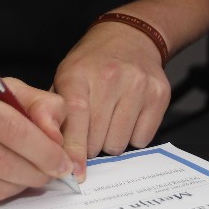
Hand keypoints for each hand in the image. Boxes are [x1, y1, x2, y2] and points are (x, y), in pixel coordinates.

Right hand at [0, 72, 73, 199]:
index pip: (13, 128)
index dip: (45, 150)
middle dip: (38, 172)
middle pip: (3, 160)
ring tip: (32, 176)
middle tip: (54, 174)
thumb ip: (36, 104)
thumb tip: (57, 135)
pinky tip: (5, 179)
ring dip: (21, 185)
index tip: (63, 161)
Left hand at [53, 22, 170, 181]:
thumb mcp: (65, 77)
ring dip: (111, 141)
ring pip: (120, 143)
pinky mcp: (159, 94)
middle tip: (90, 131)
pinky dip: (132, 135)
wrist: (131, 36)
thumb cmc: (92, 63)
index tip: (74, 172)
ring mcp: (138, 85)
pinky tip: (128, 115)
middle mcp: (110, 78)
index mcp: (79, 74)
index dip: (74, 149)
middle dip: (90, 146)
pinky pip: (142, 138)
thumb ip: (55, 113)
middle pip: (98, 139)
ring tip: (109, 119)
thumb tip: (48, 150)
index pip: (77, 117)